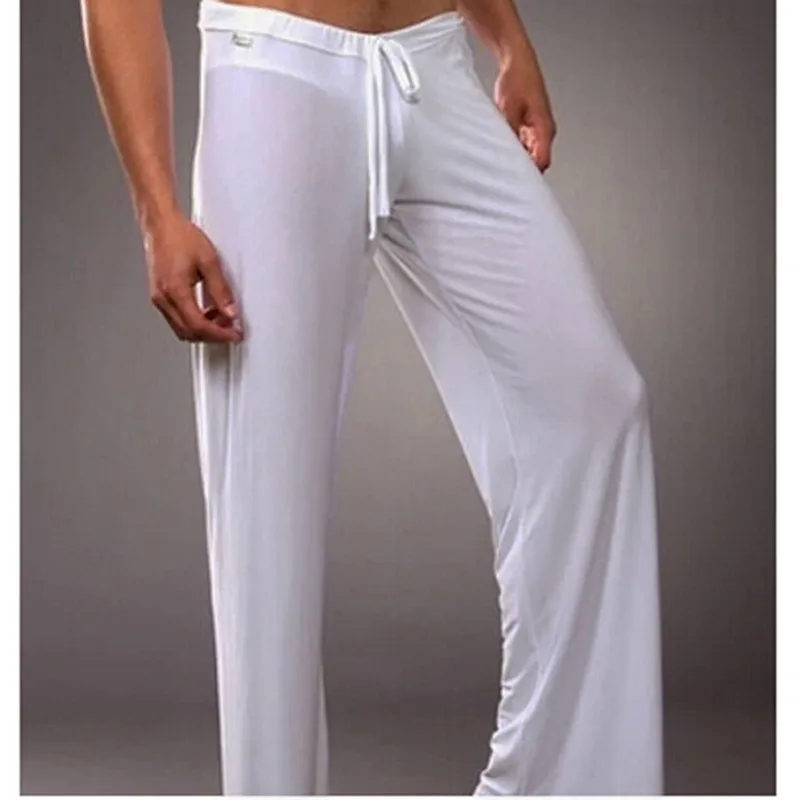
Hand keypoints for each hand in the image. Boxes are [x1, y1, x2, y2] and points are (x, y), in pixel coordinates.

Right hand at [143, 212, 243, 343]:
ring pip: (181, 328)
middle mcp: (163, 298)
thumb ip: (221, 290)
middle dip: (212, 336)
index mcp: (175, 290)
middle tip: (231, 330)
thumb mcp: (209, 261)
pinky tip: (207, 311)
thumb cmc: (180, 237)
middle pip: (189, 332)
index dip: (220, 334)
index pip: (199, 326)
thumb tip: (231, 312)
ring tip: (221, 320)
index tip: (234, 334)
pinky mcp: (159, 295)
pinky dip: (193, 321)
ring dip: (203, 330)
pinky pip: (176, 318)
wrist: (161, 225)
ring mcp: (159, 298)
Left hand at [494, 51, 556, 171]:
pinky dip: (514, 149)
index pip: (542, 162)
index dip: (529, 175)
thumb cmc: (516, 80)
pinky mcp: (530, 125)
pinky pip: (524, 145)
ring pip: (530, 154)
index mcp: (544, 128)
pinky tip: (500, 149)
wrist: (517, 61)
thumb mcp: (507, 111)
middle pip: (537, 161)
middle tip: (503, 176)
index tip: (515, 183)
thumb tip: (504, 155)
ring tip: (499, 162)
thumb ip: (508, 135)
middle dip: (522, 170)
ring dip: (517, 159)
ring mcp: (538, 129)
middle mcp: (545, 131)